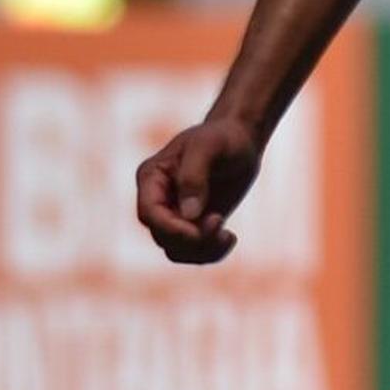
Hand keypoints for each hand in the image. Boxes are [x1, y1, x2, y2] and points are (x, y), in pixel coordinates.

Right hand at [136, 115, 262, 264]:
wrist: (240, 140)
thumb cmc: (222, 137)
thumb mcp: (208, 146)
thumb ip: (194, 176)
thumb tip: (189, 213)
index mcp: (151, 177)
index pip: (149, 214)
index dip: (173, 228)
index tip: (208, 223)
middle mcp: (157, 199)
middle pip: (162, 237)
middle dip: (193, 238)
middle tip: (220, 220)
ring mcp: (173, 214)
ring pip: (176, 250)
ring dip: (203, 250)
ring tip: (228, 235)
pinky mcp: (193, 225)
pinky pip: (193, 252)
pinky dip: (211, 252)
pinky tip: (230, 237)